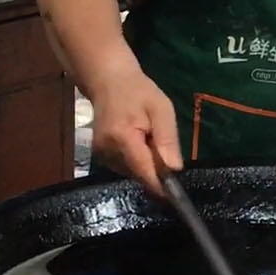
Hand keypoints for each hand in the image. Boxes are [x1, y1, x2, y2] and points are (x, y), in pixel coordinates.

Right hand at [86, 66, 181, 195]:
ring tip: (147, 138)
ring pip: (132, 173)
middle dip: (155, 169)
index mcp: (122, 138)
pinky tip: (136, 141)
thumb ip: (167, 139)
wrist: (107, 80)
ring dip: (145, 164)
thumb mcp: (161, 109)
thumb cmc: (138, 91)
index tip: (176, 194)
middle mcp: (107, 151)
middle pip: (139, 175)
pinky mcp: (99, 156)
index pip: (144, 172)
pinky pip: (124, 167)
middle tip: (160, 145)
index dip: (161, 186)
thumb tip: (174, 170)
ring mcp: (101, 155)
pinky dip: (135, 160)